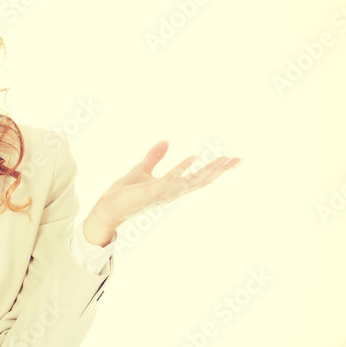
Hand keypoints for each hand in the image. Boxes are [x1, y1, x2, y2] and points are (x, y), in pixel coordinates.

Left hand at [86, 140, 241, 232]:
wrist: (106, 207)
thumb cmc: (123, 193)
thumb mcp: (142, 169)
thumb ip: (155, 156)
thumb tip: (167, 139)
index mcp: (171, 188)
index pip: (198, 177)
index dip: (216, 169)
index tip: (232, 159)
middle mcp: (171, 192)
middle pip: (202, 180)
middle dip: (220, 170)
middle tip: (239, 159)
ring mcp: (163, 193)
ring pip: (192, 181)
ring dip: (208, 170)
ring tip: (225, 159)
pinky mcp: (152, 192)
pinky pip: (170, 179)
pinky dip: (181, 169)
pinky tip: (192, 157)